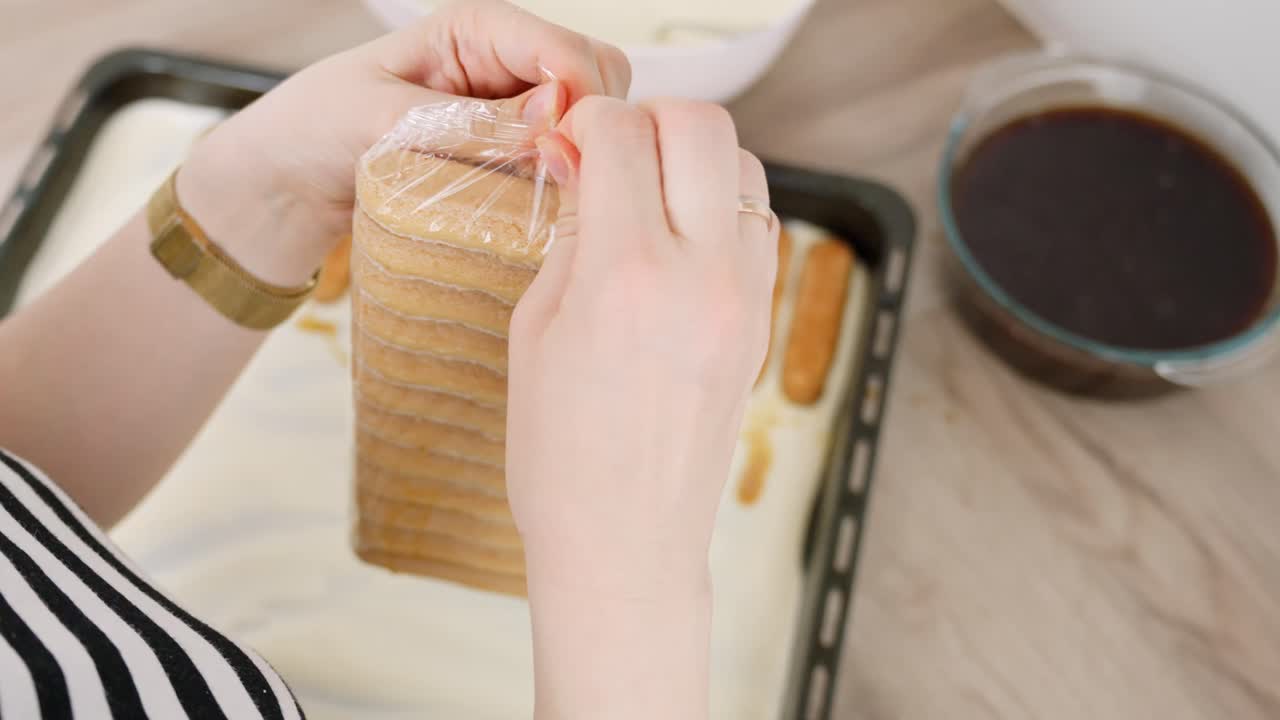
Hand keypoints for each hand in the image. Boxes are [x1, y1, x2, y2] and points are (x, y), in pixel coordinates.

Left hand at [178, 0, 629, 284]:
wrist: (290, 178)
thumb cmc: (318, 126)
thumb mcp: (384, 117)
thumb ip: (472, 119)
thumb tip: (554, 114)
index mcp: (476, 29)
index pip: (565, 50)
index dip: (577, 97)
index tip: (559, 148)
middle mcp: (506, 62)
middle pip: (599, 78)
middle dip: (590, 124)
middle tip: (555, 175)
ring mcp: (515, 110)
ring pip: (591, 123)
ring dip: (579, 158)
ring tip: (541, 195)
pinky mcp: (513, 155)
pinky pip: (565, 162)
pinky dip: (563, 183)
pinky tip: (536, 206)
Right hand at [506, 97, 777, 718]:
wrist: (626, 540)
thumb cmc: (560, 454)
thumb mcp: (536, 330)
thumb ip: (569, 233)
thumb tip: (578, 161)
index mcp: (627, 275)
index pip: (622, 134)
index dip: (586, 122)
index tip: (568, 143)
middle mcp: (701, 274)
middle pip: (703, 126)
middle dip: (650, 118)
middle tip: (613, 152)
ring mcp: (745, 297)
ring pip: (745, 166)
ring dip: (694, 158)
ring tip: (648, 193)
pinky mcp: (763, 319)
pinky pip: (758, 224)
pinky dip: (720, 206)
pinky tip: (678, 236)